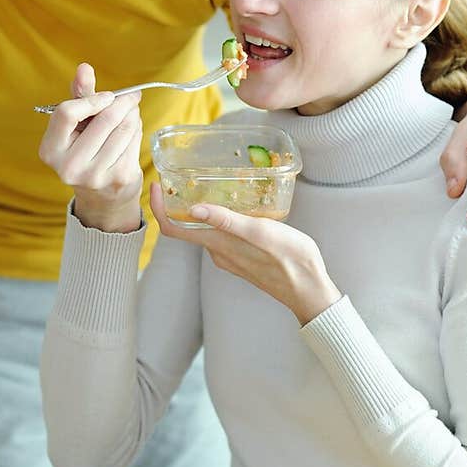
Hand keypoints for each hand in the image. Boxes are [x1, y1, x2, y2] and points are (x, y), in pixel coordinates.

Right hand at [38, 63, 142, 232]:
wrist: (102, 197)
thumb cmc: (85, 150)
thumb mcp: (76, 125)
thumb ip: (79, 96)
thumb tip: (84, 68)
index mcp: (50, 150)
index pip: (67, 112)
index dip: (91, 99)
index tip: (107, 96)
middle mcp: (69, 167)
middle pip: (104, 119)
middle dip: (122, 103)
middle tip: (132, 97)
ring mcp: (95, 176)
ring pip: (124, 129)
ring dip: (132, 115)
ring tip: (131, 114)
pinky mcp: (119, 180)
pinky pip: (134, 142)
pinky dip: (137, 131)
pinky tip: (133, 131)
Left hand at [150, 183, 340, 325]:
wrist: (309, 290)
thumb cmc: (291, 260)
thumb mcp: (260, 233)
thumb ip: (227, 221)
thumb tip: (194, 209)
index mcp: (218, 245)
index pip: (173, 229)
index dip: (159, 207)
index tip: (157, 185)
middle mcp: (218, 252)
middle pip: (186, 227)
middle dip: (180, 203)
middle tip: (183, 176)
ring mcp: (230, 256)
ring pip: (205, 230)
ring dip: (202, 209)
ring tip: (212, 184)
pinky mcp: (243, 258)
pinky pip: (223, 236)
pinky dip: (221, 218)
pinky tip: (237, 205)